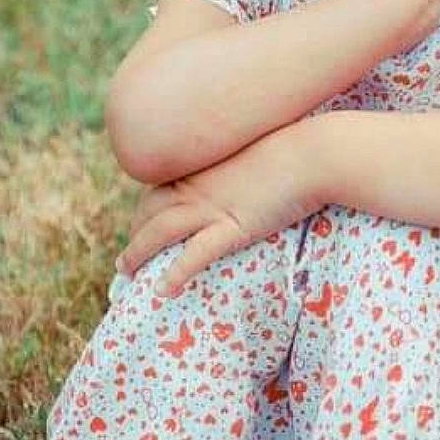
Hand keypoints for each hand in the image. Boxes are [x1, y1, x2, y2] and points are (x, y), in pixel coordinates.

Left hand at [114, 121, 325, 295]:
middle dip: (135, 235)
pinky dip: (175, 273)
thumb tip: (237, 178)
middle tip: (128, 258)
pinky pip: (196, 254)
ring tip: (126, 272)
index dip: (144, 212)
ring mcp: (213, 206)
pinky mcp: (234, 226)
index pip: (158, 190)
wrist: (313, 152)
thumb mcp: (254, 153)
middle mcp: (198, 185)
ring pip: (160, 231)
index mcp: (201, 166)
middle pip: (150, 211)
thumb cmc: (293, 148)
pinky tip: (163, 290)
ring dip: (138, 253)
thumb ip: (236, 167)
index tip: (140, 226)